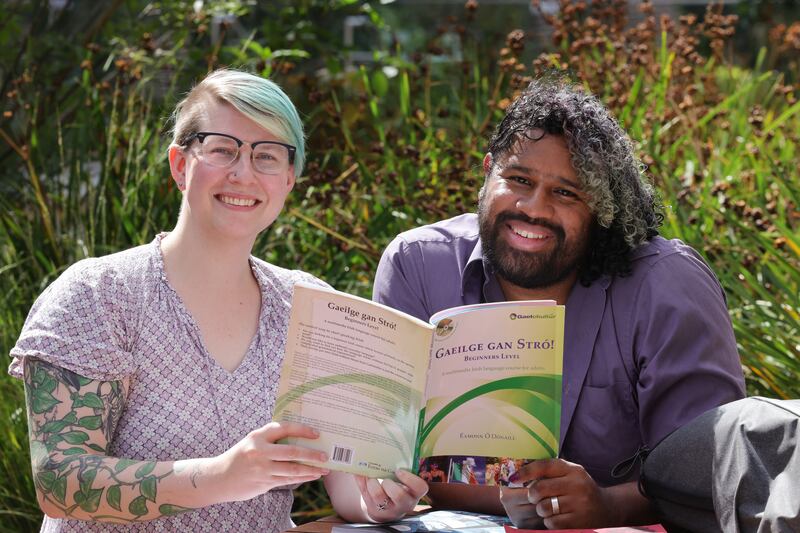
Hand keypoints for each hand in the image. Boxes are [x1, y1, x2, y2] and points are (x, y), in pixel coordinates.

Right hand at [212, 421, 329, 501]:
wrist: (219, 477)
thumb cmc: (241, 456)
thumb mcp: (252, 441)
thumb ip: (271, 438)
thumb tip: (299, 437)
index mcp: (258, 436)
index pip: (284, 428)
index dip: (303, 430)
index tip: (316, 434)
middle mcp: (260, 451)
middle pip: (292, 451)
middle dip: (312, 454)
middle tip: (325, 455)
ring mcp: (262, 469)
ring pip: (292, 469)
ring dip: (311, 469)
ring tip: (324, 469)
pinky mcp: (263, 483)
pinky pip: (287, 480)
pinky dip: (302, 478)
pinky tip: (311, 475)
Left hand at [354, 469, 428, 521]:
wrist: (386, 509)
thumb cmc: (398, 489)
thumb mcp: (404, 483)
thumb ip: (401, 467)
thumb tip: (389, 448)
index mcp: (414, 494)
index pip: (420, 487)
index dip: (410, 479)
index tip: (399, 470)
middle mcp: (403, 503)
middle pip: (399, 495)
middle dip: (389, 483)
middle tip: (385, 479)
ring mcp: (388, 509)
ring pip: (379, 496)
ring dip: (372, 483)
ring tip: (370, 477)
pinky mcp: (373, 509)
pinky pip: (365, 495)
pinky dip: (360, 481)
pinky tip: (358, 473)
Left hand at [500, 458, 615, 528]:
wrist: (607, 509)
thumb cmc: (580, 489)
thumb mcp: (570, 474)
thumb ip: (550, 472)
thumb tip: (518, 473)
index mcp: (573, 470)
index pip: (544, 466)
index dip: (526, 471)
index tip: (513, 478)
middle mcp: (577, 485)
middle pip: (540, 488)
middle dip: (532, 495)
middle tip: (534, 498)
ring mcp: (579, 504)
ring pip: (544, 507)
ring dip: (541, 510)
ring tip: (548, 508)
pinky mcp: (579, 521)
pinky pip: (552, 522)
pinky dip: (550, 522)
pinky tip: (557, 518)